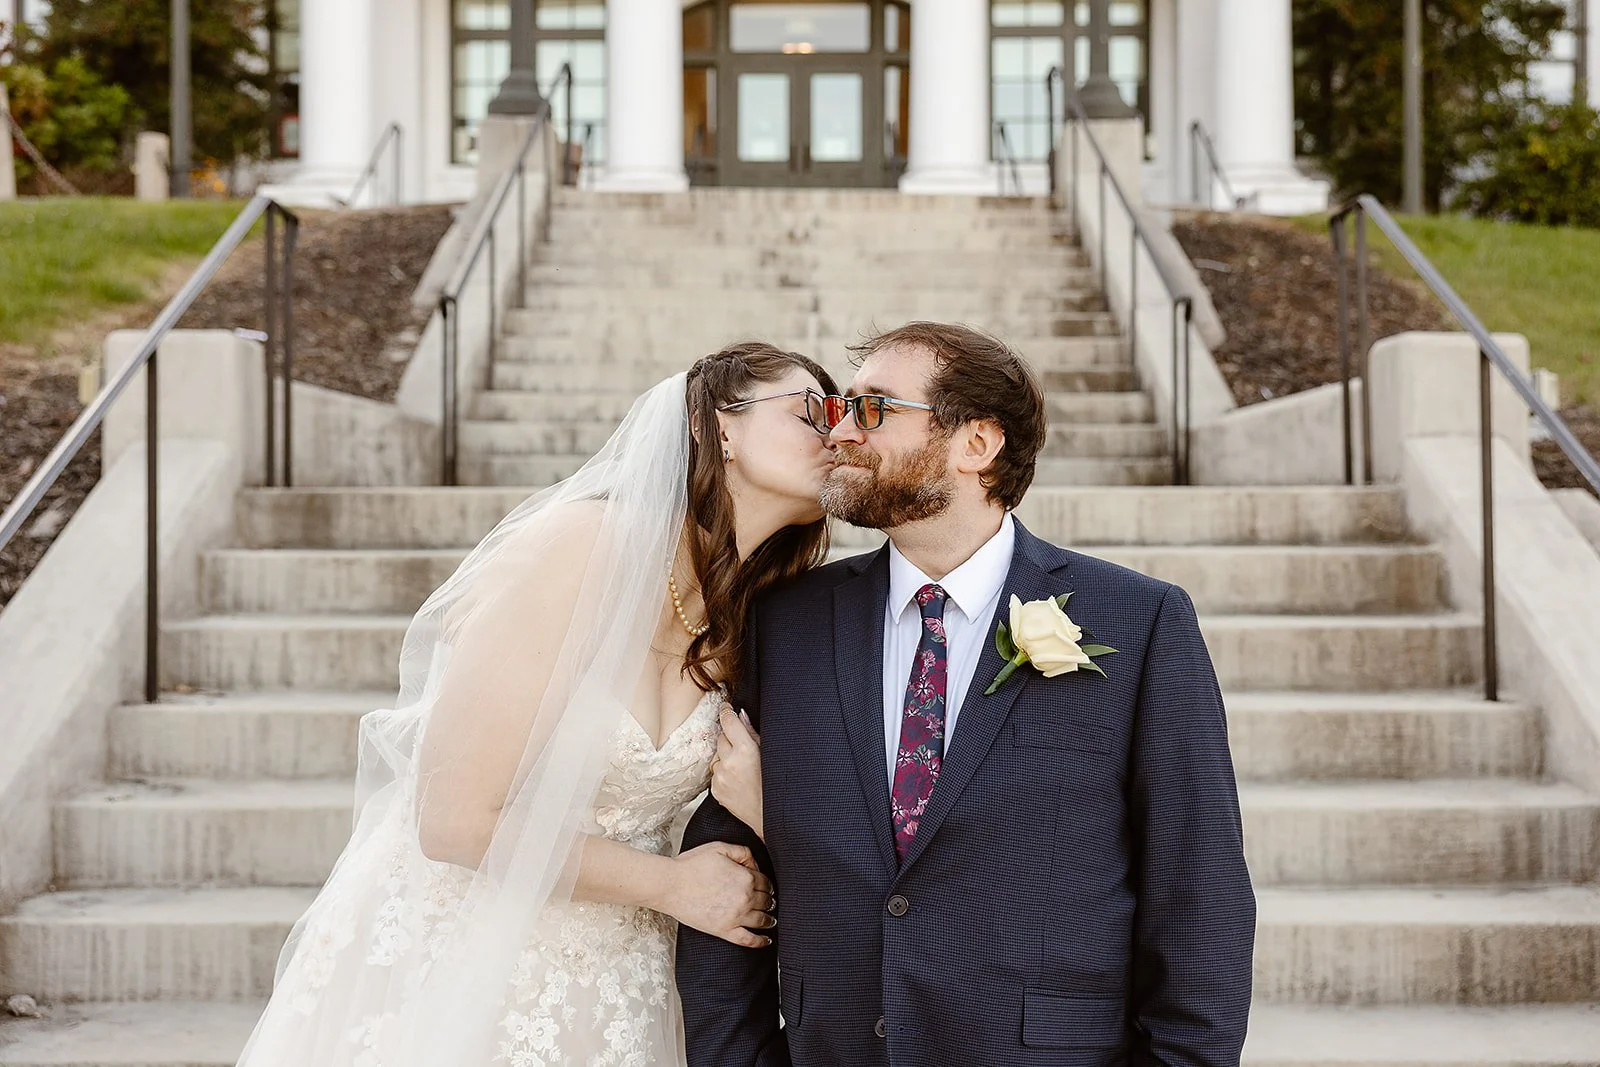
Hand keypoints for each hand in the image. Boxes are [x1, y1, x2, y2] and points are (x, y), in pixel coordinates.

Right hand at [664, 841, 776, 948]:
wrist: (670, 885)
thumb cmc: (691, 865)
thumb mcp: (719, 847)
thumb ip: (742, 851)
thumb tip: (755, 864)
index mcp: (746, 877)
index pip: (766, 882)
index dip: (767, 884)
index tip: (766, 886)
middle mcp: (745, 898)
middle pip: (766, 901)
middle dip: (769, 900)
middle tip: (769, 902)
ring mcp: (736, 916)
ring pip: (762, 920)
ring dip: (769, 919)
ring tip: (771, 919)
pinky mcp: (724, 930)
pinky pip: (748, 939)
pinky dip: (760, 941)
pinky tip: (766, 940)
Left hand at [711, 704, 763, 839]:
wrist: (768, 815)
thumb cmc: (775, 785)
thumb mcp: (768, 753)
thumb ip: (752, 733)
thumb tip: (740, 715)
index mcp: (745, 750)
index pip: (728, 722)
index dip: (726, 712)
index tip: (726, 708)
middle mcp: (729, 762)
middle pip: (721, 737)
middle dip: (729, 738)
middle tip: (742, 748)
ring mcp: (720, 777)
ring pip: (717, 757)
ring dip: (726, 758)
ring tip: (743, 769)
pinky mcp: (715, 790)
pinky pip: (715, 774)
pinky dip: (723, 774)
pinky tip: (737, 781)